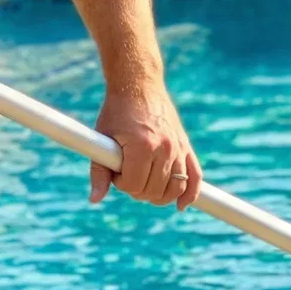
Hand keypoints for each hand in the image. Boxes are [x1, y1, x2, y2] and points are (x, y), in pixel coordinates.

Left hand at [90, 81, 201, 210]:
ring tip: (144, 182)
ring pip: (175, 188)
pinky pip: (196, 177)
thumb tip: (95, 199)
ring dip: (158, 195)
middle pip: (153, 191)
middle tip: (127, 172)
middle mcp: (164, 148)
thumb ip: (99, 171)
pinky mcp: (186, 146)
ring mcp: (178, 147)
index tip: (115, 170)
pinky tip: (181, 205)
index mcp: (142, 146)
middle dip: (137, 188)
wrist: (139, 85)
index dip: (121, 183)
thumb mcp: (103, 138)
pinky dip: (191, 194)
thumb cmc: (117, 111)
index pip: (133, 186)